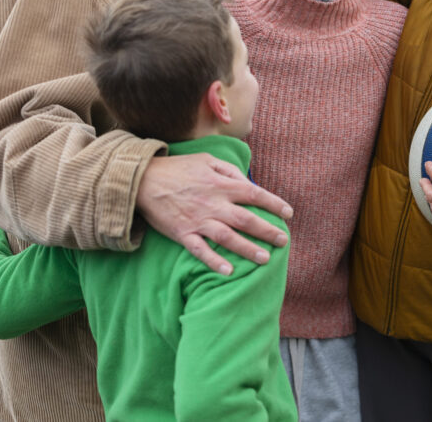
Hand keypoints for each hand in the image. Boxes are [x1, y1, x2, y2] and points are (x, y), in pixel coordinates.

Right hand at [136, 154, 292, 274]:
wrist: (143, 179)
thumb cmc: (178, 168)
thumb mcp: (206, 160)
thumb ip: (229, 170)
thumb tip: (249, 183)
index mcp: (221, 184)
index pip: (254, 194)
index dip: (274, 204)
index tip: (288, 214)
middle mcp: (213, 204)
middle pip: (247, 220)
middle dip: (268, 231)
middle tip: (283, 241)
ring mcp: (198, 220)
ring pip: (228, 238)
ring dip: (248, 249)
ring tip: (265, 259)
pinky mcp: (183, 234)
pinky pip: (200, 250)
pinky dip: (214, 261)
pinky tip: (228, 271)